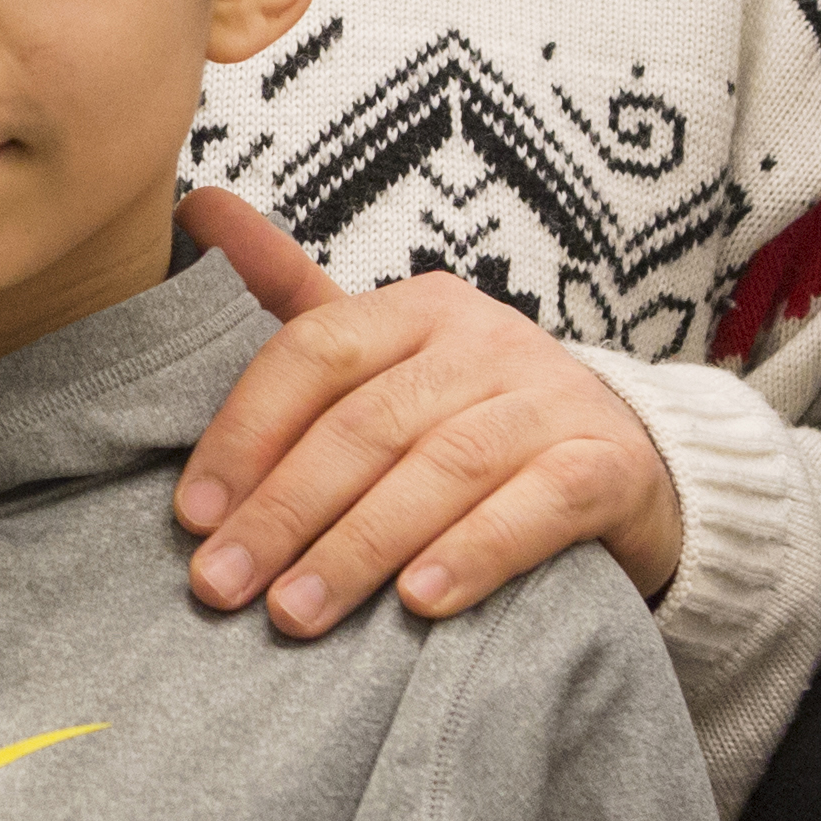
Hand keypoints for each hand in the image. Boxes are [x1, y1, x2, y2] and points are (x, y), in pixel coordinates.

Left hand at [171, 190, 680, 634]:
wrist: (627, 466)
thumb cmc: (474, 419)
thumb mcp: (386, 357)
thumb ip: (292, 297)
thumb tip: (194, 207)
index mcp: (418, 308)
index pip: (314, 352)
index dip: (246, 433)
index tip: (194, 517)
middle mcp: (487, 341)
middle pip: (369, 422)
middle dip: (285, 509)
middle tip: (223, 585)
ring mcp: (552, 401)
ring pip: (443, 468)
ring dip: (360, 546)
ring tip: (297, 613)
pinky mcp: (608, 467)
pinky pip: (537, 507)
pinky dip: (475, 552)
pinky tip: (419, 604)